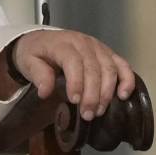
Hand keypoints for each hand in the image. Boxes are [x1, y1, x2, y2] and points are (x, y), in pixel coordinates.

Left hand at [1, 29, 135, 120]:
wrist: (42, 40)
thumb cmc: (36, 52)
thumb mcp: (28, 62)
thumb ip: (38, 75)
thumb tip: (45, 92)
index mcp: (62, 43)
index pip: (73, 61)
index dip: (76, 82)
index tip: (74, 100)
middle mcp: (83, 43)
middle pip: (94, 68)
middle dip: (93, 94)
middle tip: (88, 114)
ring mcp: (98, 47)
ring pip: (109, 68)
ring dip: (107, 92)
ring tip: (99, 111)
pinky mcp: (107, 53)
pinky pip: (122, 64)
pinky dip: (127, 79)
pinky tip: (123, 95)